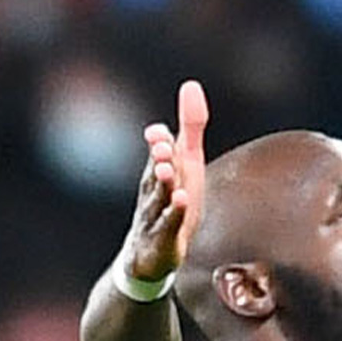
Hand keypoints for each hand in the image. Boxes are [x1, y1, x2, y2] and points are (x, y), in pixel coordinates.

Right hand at [127, 80, 208, 282]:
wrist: (150, 256)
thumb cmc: (172, 202)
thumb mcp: (187, 162)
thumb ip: (190, 127)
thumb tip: (191, 84)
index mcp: (158, 171)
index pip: (156, 151)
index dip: (158, 142)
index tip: (160, 132)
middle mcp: (153, 192)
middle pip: (155, 172)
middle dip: (159, 158)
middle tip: (163, 145)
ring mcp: (155, 217)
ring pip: (157, 199)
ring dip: (163, 184)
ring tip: (168, 171)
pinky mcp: (163, 242)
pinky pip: (167, 226)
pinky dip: (173, 214)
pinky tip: (181, 202)